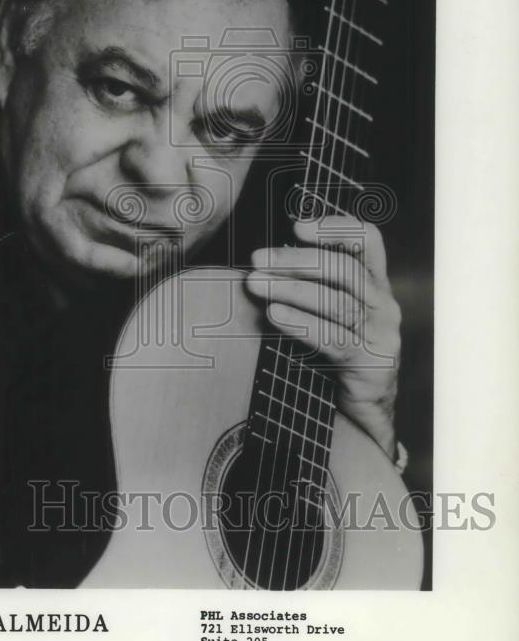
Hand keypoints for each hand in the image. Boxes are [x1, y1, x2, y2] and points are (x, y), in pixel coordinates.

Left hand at [245, 216, 400, 457]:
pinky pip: (333, 338)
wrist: (366, 413)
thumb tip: (264, 262)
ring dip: (291, 289)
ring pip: (337, 301)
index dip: (335, 227)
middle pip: (344, 269)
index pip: (368, 240)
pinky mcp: (371, 364)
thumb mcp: (332, 314)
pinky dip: (300, 323)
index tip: (296, 226)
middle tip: (258, 259)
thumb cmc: (340, 355)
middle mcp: (385, 304)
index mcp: (376, 284)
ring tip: (256, 284)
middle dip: (296, 260)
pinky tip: (274, 315)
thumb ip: (311, 285)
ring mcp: (381, 335)